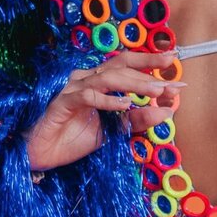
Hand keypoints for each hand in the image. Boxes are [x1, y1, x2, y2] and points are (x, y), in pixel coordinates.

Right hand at [23, 49, 185, 171]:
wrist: (42, 154)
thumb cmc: (75, 138)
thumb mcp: (114, 131)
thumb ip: (137, 121)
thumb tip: (167, 111)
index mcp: (99, 81)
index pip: (127, 64)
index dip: (151, 62)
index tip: (175, 65)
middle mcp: (87, 78)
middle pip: (120, 65)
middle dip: (149, 70)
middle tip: (172, 81)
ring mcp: (74, 88)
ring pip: (108, 77)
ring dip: (135, 83)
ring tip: (156, 91)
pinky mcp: (63, 102)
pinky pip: (88, 96)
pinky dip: (108, 100)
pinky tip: (125, 105)